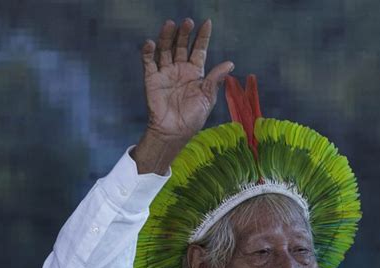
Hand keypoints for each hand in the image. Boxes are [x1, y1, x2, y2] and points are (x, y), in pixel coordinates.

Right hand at [142, 18, 233, 141]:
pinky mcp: (152, 80)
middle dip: (185, 34)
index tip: (207, 23)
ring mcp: (166, 73)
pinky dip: (148, 52)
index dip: (203, 37)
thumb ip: (215, 79)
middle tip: (188, 22)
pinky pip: (149, 63)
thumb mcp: (207, 98)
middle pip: (182, 46)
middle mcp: (180, 70)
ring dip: (167, 37)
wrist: (174, 132)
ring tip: (170, 24)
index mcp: (196, 73)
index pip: (199, 50)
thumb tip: (230, 63)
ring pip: (165, 50)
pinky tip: (151, 43)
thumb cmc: (193, 117)